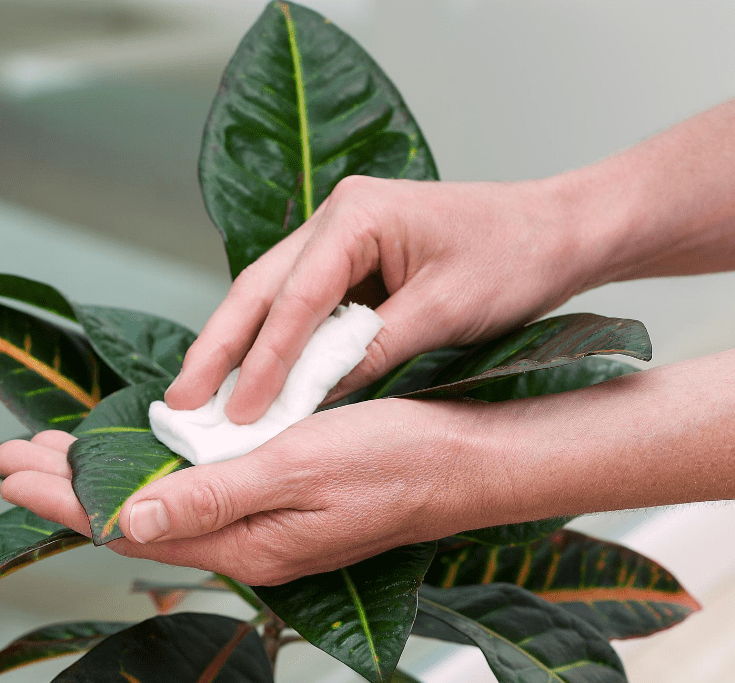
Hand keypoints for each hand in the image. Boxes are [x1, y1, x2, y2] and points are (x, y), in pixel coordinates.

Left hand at [0, 398, 501, 585]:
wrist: (457, 461)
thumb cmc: (390, 461)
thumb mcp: (300, 471)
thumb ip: (215, 500)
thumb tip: (128, 524)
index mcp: (247, 544)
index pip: (133, 527)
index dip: (67, 499)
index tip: (14, 470)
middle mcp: (247, 542)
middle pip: (139, 519)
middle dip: (70, 488)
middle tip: (11, 456)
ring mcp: (264, 523)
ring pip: (167, 504)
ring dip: (109, 478)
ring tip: (57, 456)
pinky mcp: (280, 500)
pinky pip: (200, 492)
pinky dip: (159, 472)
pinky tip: (145, 458)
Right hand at [165, 175, 593, 423]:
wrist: (555, 232)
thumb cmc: (512, 259)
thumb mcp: (445, 313)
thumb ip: (374, 353)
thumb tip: (314, 400)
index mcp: (357, 216)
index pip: (294, 299)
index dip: (263, 361)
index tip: (237, 414)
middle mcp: (336, 219)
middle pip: (258, 289)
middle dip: (217, 349)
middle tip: (179, 405)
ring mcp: (339, 237)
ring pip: (270, 297)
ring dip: (237, 348)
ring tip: (201, 398)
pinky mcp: (351, 261)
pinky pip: (299, 306)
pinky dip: (276, 344)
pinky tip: (254, 379)